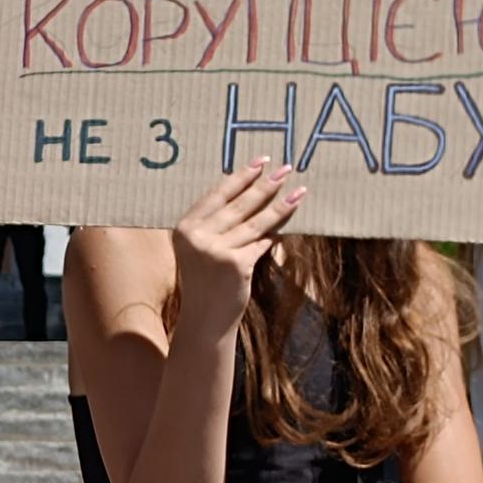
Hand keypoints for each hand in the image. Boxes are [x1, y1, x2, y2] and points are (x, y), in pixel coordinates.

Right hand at [171, 158, 306, 336]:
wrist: (204, 320)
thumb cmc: (203, 283)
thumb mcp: (200, 250)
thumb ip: (215, 225)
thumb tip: (250, 193)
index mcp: (184, 228)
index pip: (217, 195)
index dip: (241, 176)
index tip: (260, 162)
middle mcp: (197, 237)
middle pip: (239, 205)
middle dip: (265, 185)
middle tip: (286, 168)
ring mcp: (216, 250)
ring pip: (255, 222)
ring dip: (279, 205)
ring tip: (298, 190)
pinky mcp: (236, 264)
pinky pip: (261, 243)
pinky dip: (274, 235)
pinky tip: (287, 223)